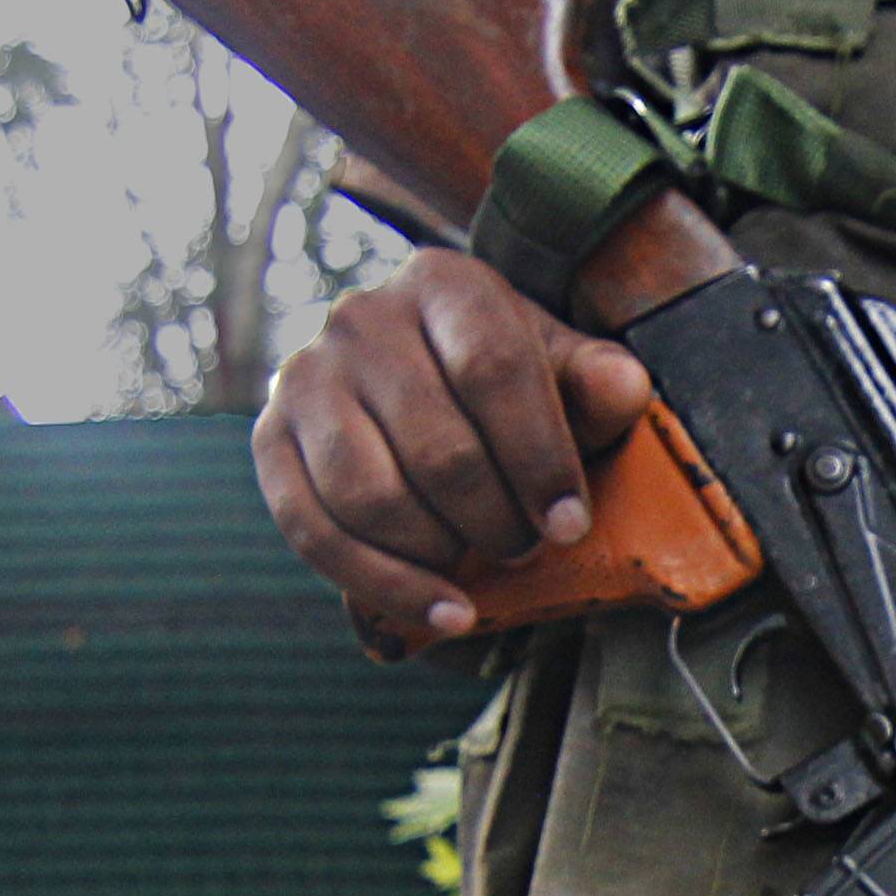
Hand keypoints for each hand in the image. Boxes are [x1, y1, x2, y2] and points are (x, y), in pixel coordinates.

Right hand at [251, 249, 654, 651]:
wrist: (425, 380)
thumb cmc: (510, 387)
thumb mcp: (564, 374)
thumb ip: (597, 384)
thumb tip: (624, 388)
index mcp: (445, 283)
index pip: (492, 367)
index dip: (537, 457)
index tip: (569, 526)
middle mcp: (362, 317)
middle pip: (436, 446)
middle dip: (494, 520)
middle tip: (525, 549)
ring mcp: (305, 376)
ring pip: (369, 495)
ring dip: (438, 553)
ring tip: (479, 567)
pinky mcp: (270, 438)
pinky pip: (312, 530)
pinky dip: (382, 586)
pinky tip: (442, 613)